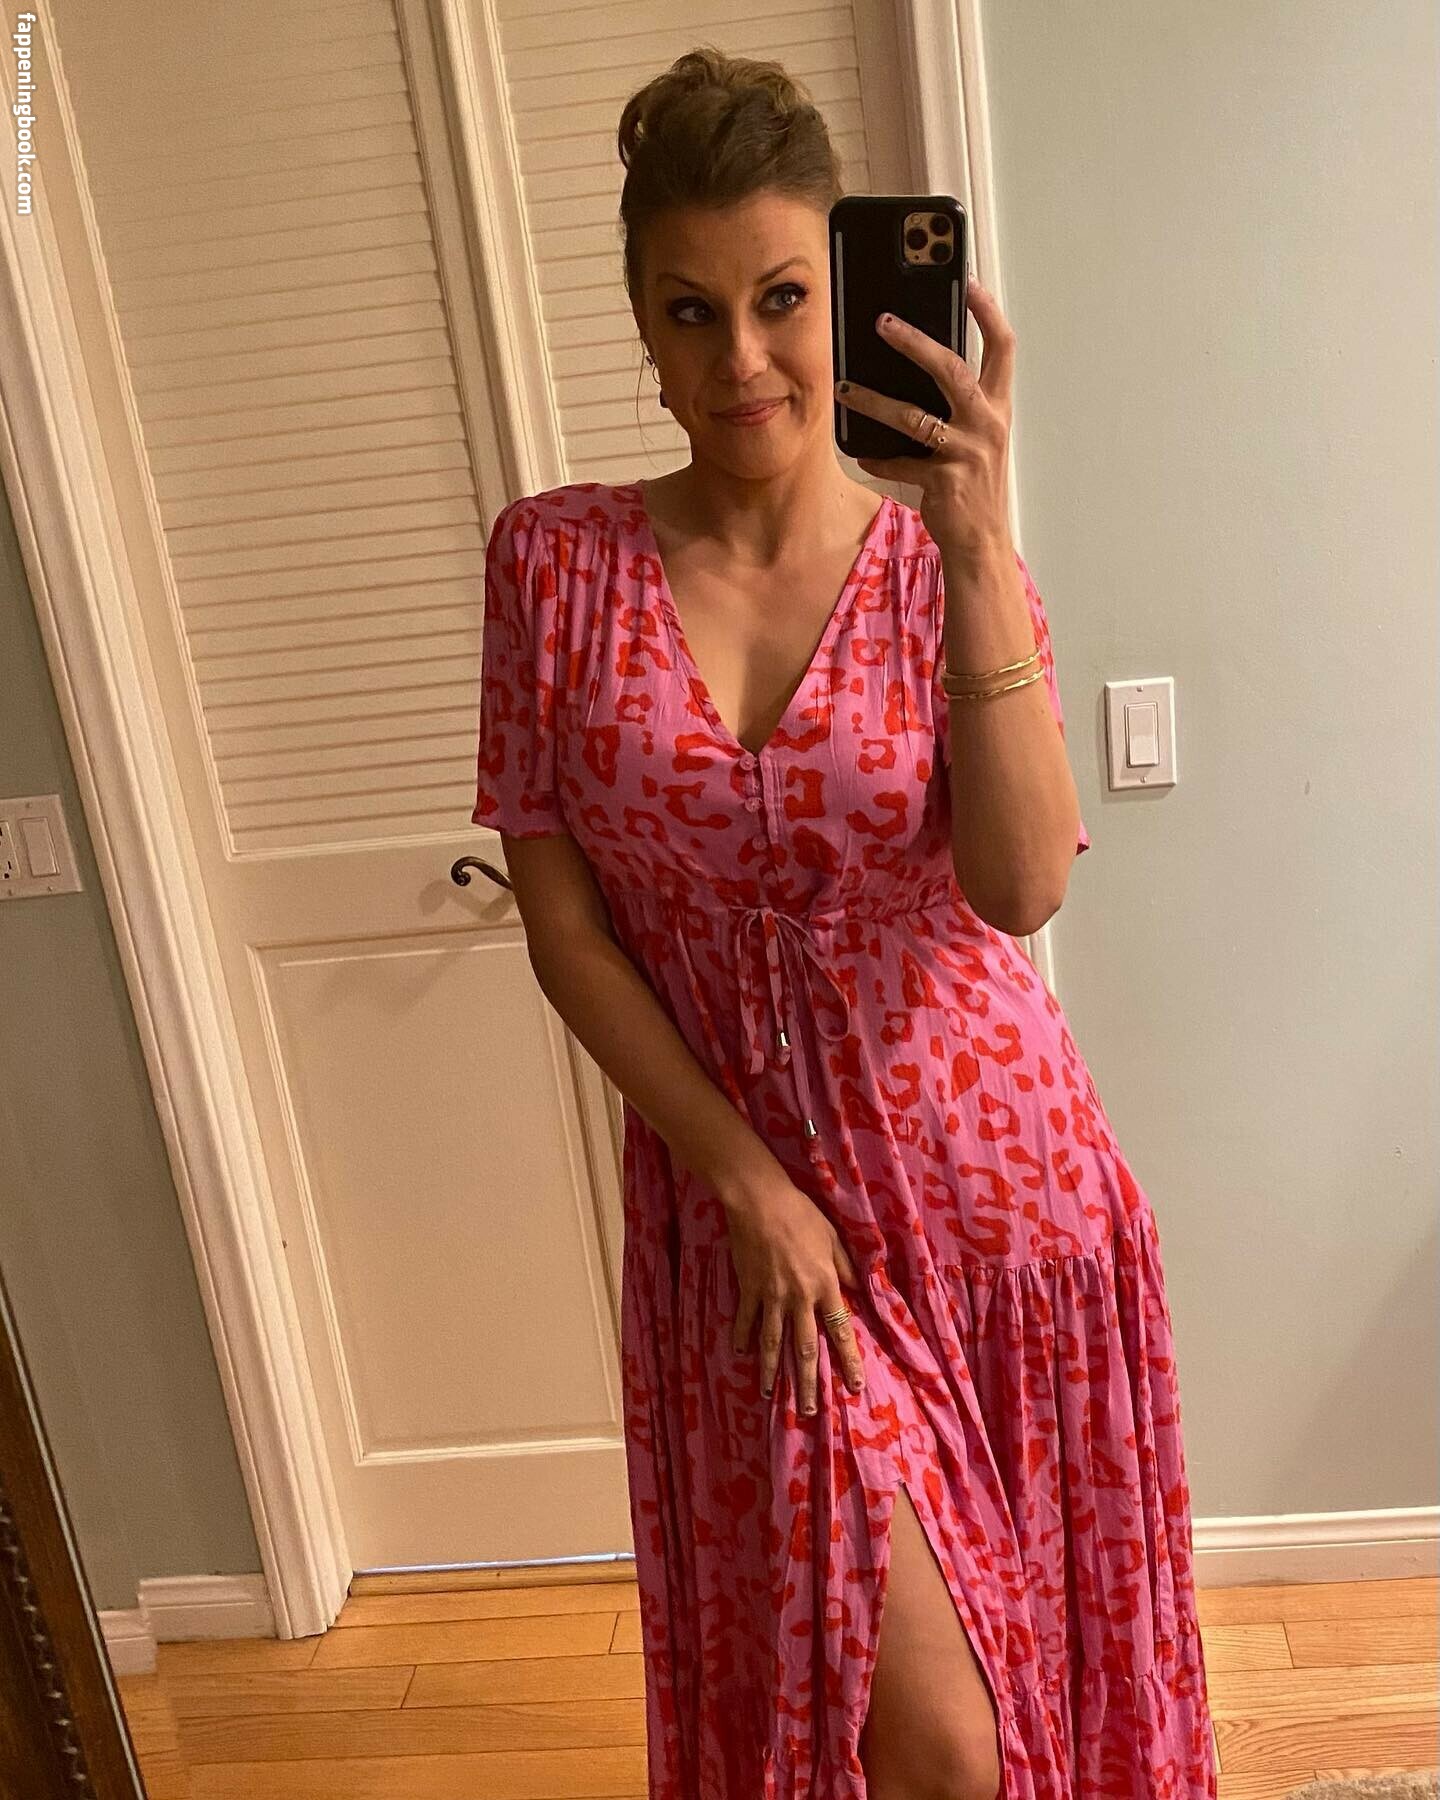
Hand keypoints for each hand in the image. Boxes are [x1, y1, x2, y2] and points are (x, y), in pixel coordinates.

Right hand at [723, 1173, 866, 1414]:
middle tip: (808, 1410)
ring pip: (774, 1342)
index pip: (841, 1330)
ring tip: (771, 1394)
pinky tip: (741, 1354)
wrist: (761, 1201)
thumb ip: (845, 1265)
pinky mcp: (749, 1288)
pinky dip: (743, 1337)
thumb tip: (857, 1290)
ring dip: (773, 1371)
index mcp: (825, 1285)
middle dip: (808, 1382)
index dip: (848, 1360)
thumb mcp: (832, 1236)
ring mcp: (772, 1296)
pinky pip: (747, 1319)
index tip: (853, 1385)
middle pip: (806, 1348)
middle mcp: (800, 1298)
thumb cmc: (801, 1213)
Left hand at [833, 276, 1016, 573]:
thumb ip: (958, 404)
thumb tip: (917, 366)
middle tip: (881, 323)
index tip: (969, 282)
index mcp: (998, 407)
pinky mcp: (944, 482)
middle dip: (916, 343)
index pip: (1003, 348)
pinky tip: (858, 451)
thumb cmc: (975, 484)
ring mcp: (966, 454)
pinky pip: (901, 463)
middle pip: (953, 370)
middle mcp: (987, 425)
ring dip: (874, 401)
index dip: (988, 313)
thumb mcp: (977, 437)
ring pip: (914, 417)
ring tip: (844, 389)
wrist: (981, 541)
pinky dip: (878, 457)